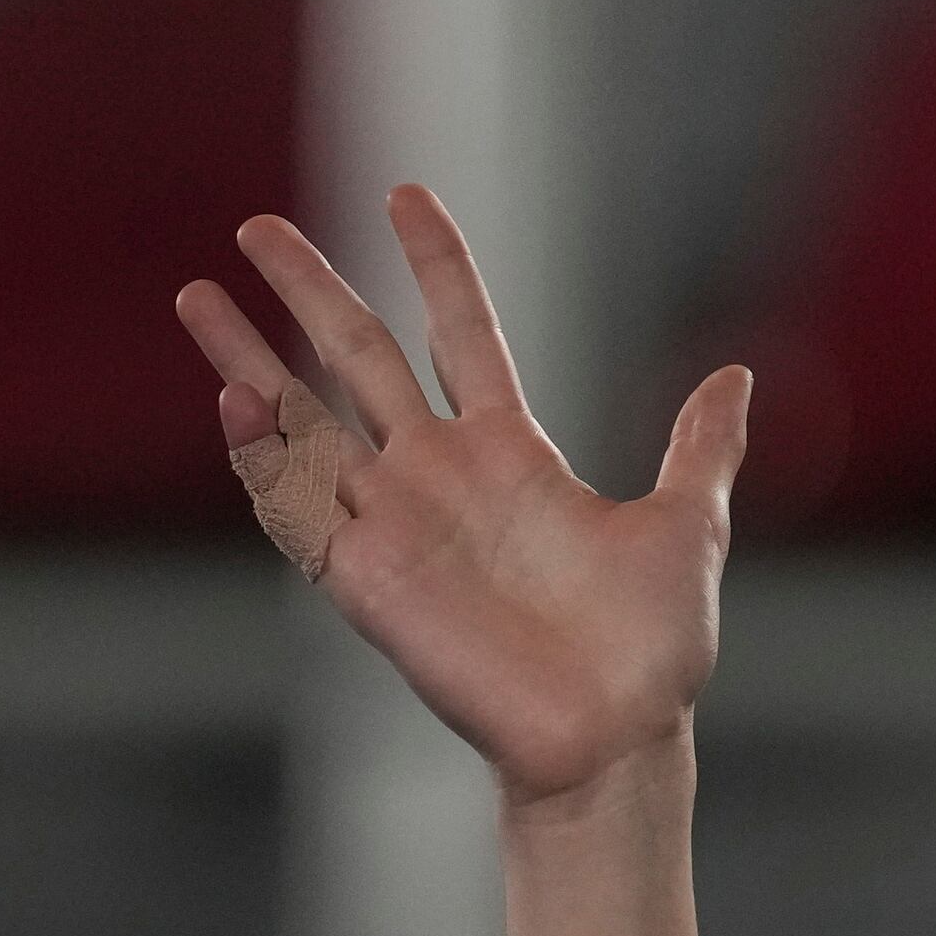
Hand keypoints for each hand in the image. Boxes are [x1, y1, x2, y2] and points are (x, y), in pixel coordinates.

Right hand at [173, 185, 751, 810]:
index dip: (436, 265)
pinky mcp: (367, 579)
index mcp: (511, 453)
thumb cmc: (650, 651)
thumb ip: (699, 448)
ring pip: (306, 419)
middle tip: (257, 228)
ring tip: (197, 296)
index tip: (406, 195)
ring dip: (249, 360)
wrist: (613, 739)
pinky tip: (232, 399)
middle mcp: (441, 476)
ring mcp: (395, 523)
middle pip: (359, 356)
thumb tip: (739, 376)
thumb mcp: (685, 527)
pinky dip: (264, 454)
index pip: (461, 332)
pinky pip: (300, 506)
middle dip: (310, 291)